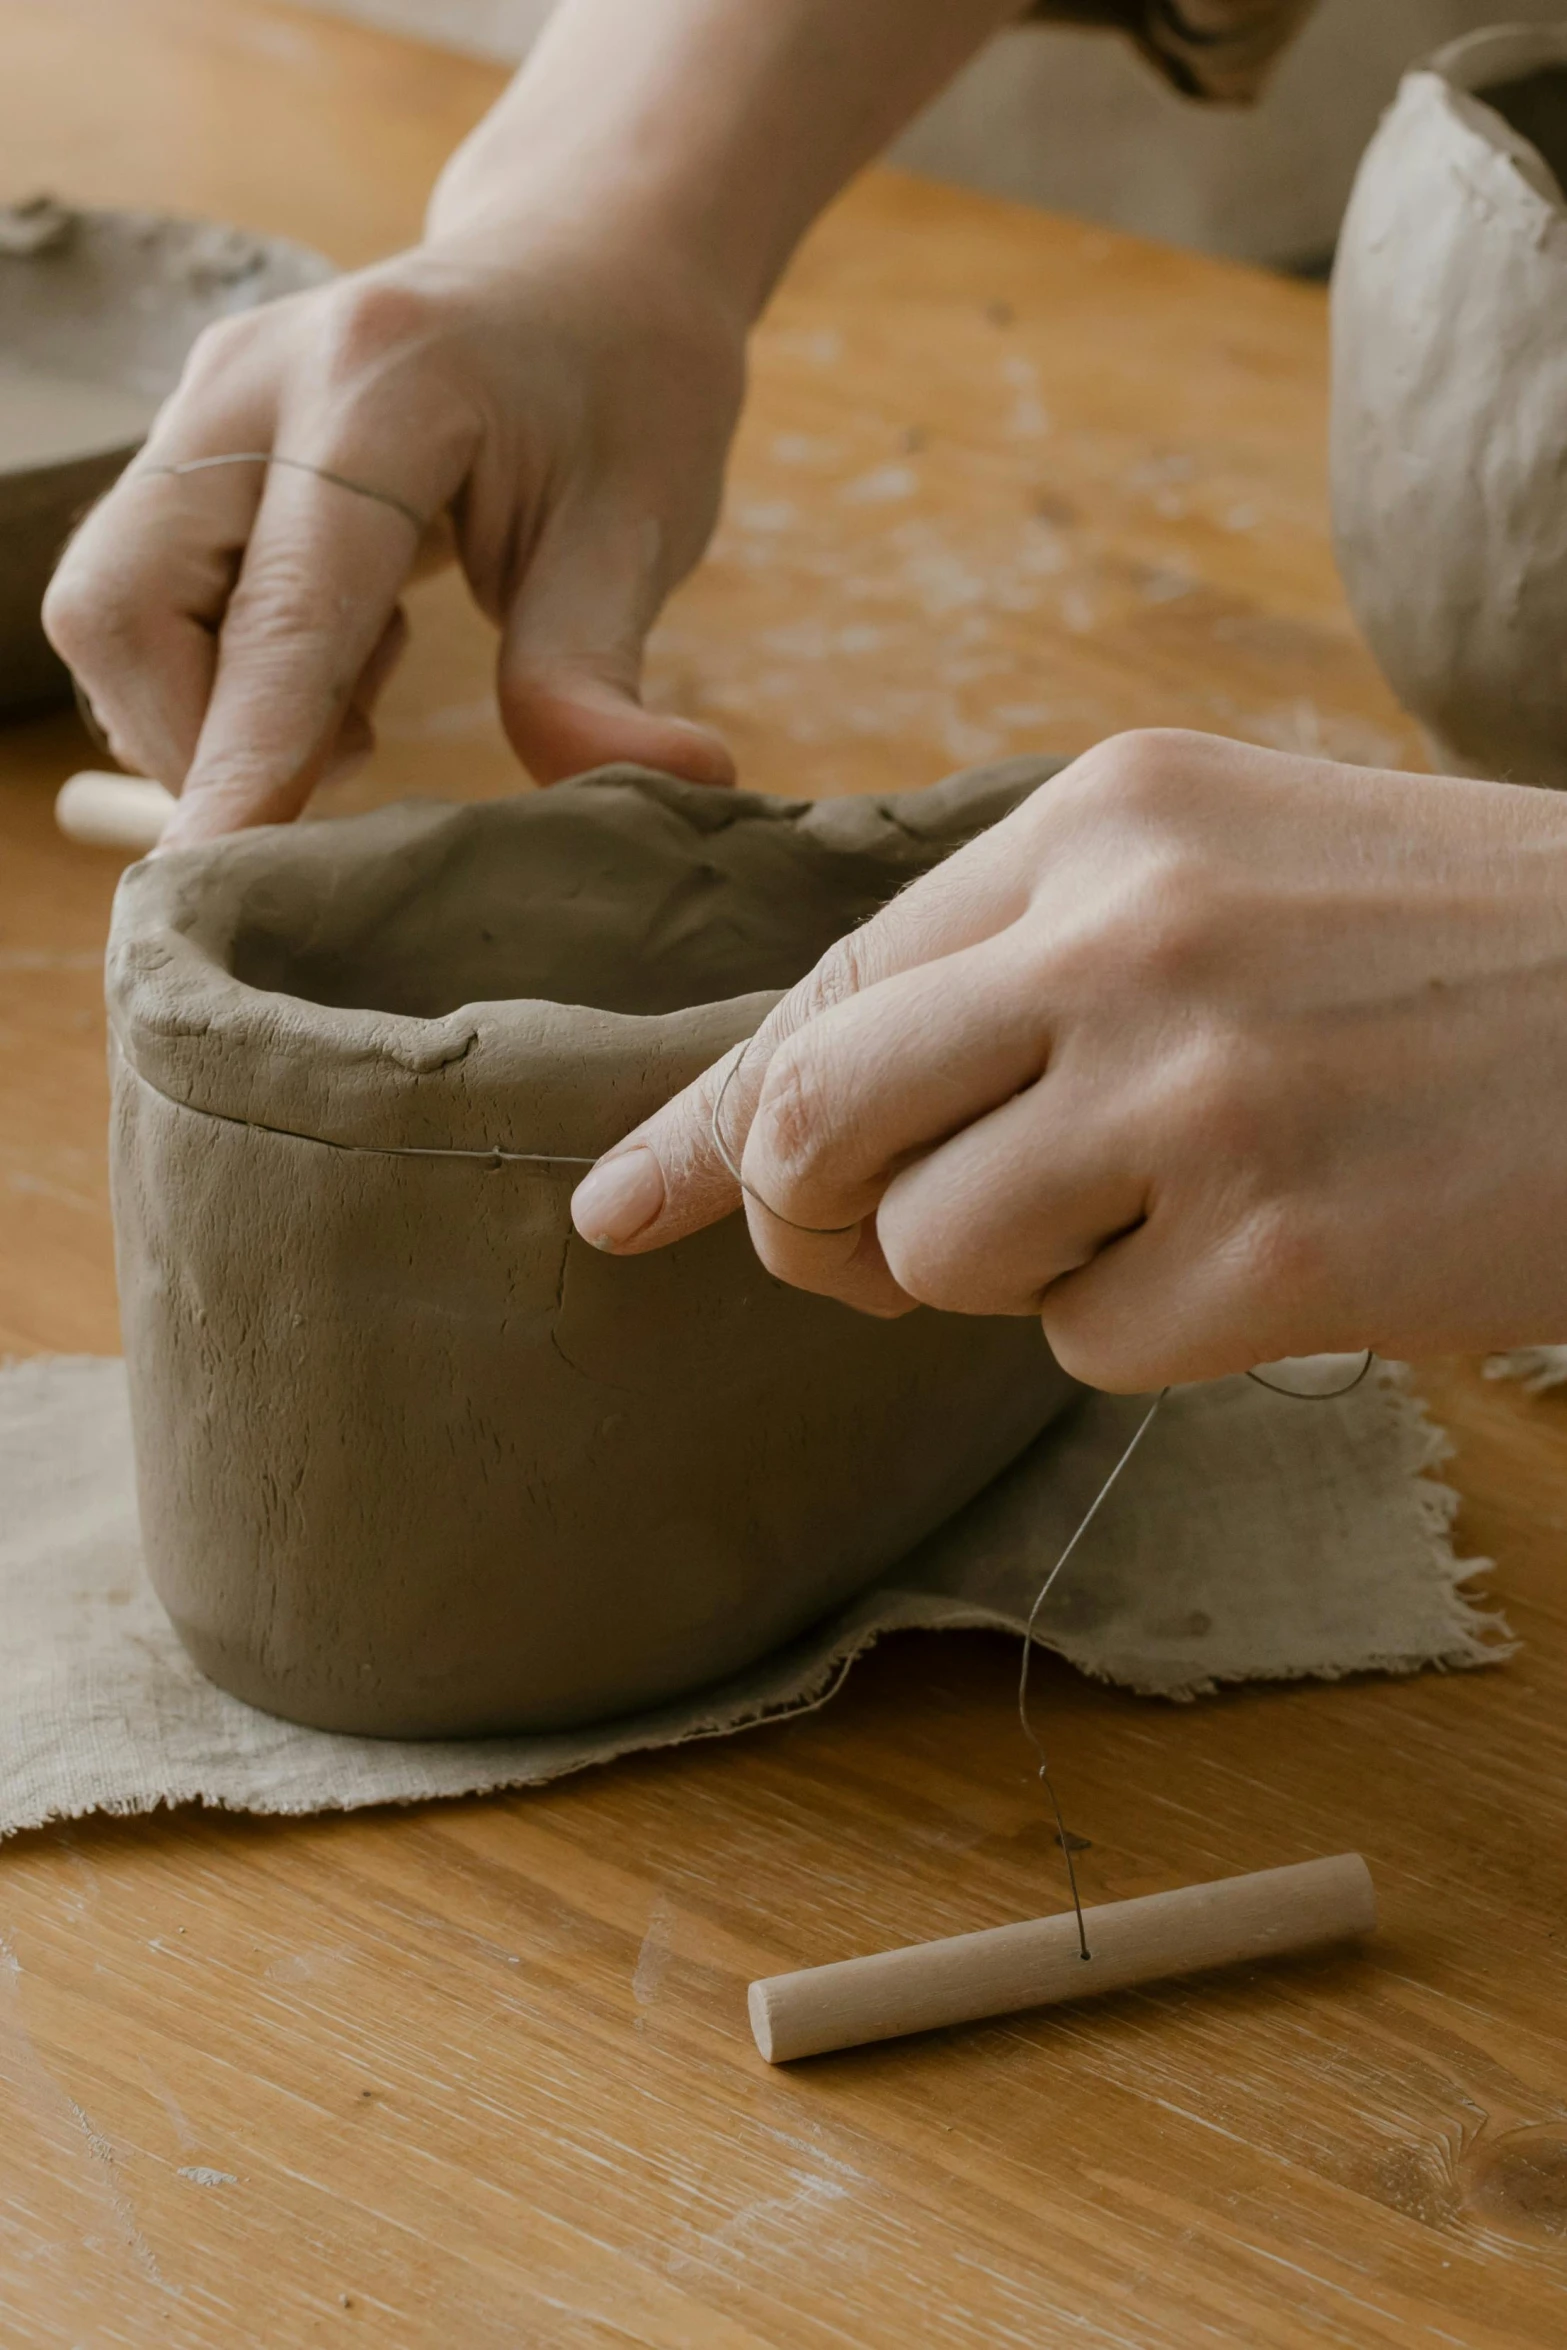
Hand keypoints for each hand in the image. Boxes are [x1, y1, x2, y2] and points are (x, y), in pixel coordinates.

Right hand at [43, 228, 741, 844]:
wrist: (586, 264)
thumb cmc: (625, 394)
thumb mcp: (644, 526)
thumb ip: (599, 667)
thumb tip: (667, 782)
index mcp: (383, 392)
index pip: (283, 612)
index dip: (241, 759)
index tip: (211, 878)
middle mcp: (256, 380)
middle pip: (123, 606)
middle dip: (200, 741)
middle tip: (350, 766)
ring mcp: (205, 399)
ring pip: (109, 608)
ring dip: (208, 709)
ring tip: (361, 693)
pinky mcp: (190, 434)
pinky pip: (138, 593)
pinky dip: (213, 672)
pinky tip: (333, 654)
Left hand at [570, 729, 1566, 1388]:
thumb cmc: (1447, 954)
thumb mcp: (1225, 873)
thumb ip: (1015, 966)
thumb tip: (792, 1117)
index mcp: (1104, 815)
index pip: (832, 986)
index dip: (714, 1121)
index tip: (620, 1208)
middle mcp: (1129, 931)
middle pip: (814, 1126)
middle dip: (808, 1224)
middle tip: (876, 1256)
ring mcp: (1200, 1087)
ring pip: (931, 1256)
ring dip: (1005, 1280)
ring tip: (1153, 1217)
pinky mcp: (1278, 1246)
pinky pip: (1088, 1348)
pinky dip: (1147, 1331)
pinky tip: (1269, 1255)